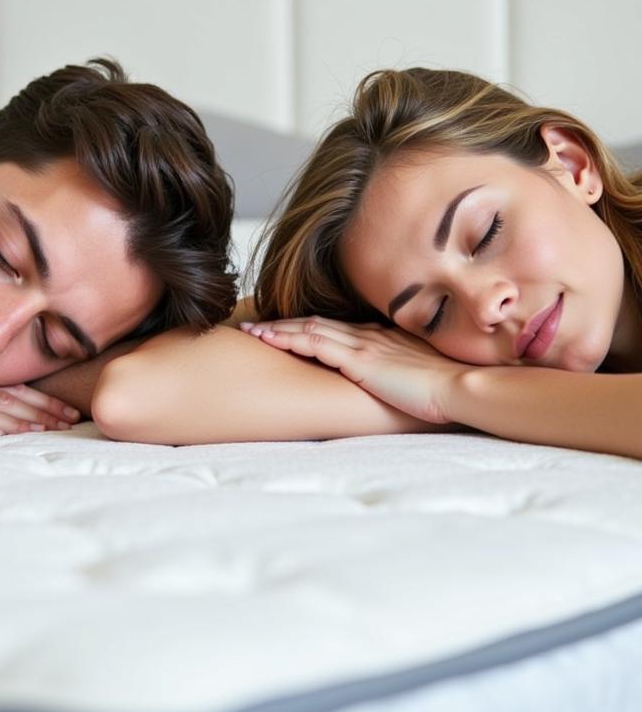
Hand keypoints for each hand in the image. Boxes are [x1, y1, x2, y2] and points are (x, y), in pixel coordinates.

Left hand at [240, 317, 468, 423]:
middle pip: (315, 323)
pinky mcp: (359, 359)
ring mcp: (362, 345)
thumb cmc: (446, 388)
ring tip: (251, 331)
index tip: (283, 329)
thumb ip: (399, 373)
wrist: (461, 388)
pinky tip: (268, 339)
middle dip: (283, 324)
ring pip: (308, 329)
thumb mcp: (417, 375)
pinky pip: (315, 343)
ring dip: (277, 329)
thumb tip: (391, 383)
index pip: (335, 328)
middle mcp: (368, 335)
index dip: (306, 327)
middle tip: (254, 325)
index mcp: (381, 338)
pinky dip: (288, 338)